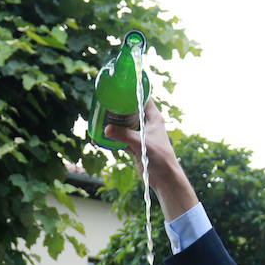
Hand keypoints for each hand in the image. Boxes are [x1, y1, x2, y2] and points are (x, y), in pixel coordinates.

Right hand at [103, 99, 198, 220]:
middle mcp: (147, 123)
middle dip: (118, 107)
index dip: (132, 90)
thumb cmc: (159, 157)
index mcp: (153, 117)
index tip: (118, 86)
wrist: (164, 178)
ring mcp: (140, 134)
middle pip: (130, 110)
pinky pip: (121, 137)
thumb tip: (106, 129)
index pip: (143, 97)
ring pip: (125, 124)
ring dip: (114, 122)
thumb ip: (124, 135)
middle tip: (104, 103)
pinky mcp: (135, 145)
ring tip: (100, 118)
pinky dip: (113, 137)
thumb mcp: (140, 143)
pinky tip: (102, 135)